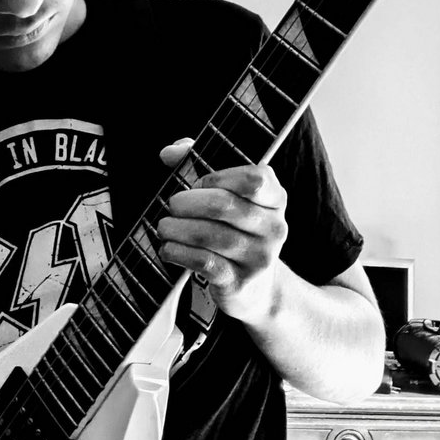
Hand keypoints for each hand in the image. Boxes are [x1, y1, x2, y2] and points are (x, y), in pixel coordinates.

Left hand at [157, 137, 287, 324]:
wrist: (257, 288)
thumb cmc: (235, 229)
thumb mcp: (228, 195)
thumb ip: (198, 162)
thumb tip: (169, 152)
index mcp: (275, 199)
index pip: (254, 180)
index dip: (219, 177)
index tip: (200, 183)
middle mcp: (274, 227)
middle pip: (224, 205)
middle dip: (188, 202)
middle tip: (172, 204)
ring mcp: (259, 257)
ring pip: (209, 235)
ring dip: (176, 228)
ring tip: (163, 226)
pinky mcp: (239, 281)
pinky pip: (203, 261)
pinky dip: (178, 252)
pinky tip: (167, 248)